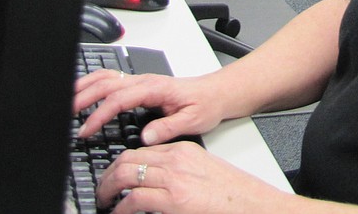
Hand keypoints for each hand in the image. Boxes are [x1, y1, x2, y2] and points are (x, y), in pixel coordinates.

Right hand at [73, 69, 224, 146]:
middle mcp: (145, 81)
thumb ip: (168, 128)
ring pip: (106, 77)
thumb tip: (146, 137)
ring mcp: (140, 81)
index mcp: (155, 88)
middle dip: (83, 97)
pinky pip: (111, 80)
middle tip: (66, 115)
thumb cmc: (205, 104)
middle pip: (106, 82)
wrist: (215, 93)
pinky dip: (93, 85)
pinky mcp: (139, 86)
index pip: (119, 99)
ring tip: (67, 102)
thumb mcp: (192, 120)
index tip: (86, 130)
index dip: (99, 114)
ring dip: (85, 86)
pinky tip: (84, 94)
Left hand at [97, 142, 287, 213]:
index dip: (120, 164)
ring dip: (108, 190)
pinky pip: (134, 200)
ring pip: (126, 175)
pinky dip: (121, 208)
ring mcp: (174, 179)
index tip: (114, 176)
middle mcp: (176, 161)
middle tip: (103, 191)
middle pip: (127, 159)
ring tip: (105, 202)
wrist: (255, 205)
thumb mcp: (204, 174)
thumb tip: (156, 185)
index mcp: (184, 151)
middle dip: (108, 176)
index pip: (140, 150)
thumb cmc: (234, 194)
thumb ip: (180, 173)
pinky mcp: (174, 200)